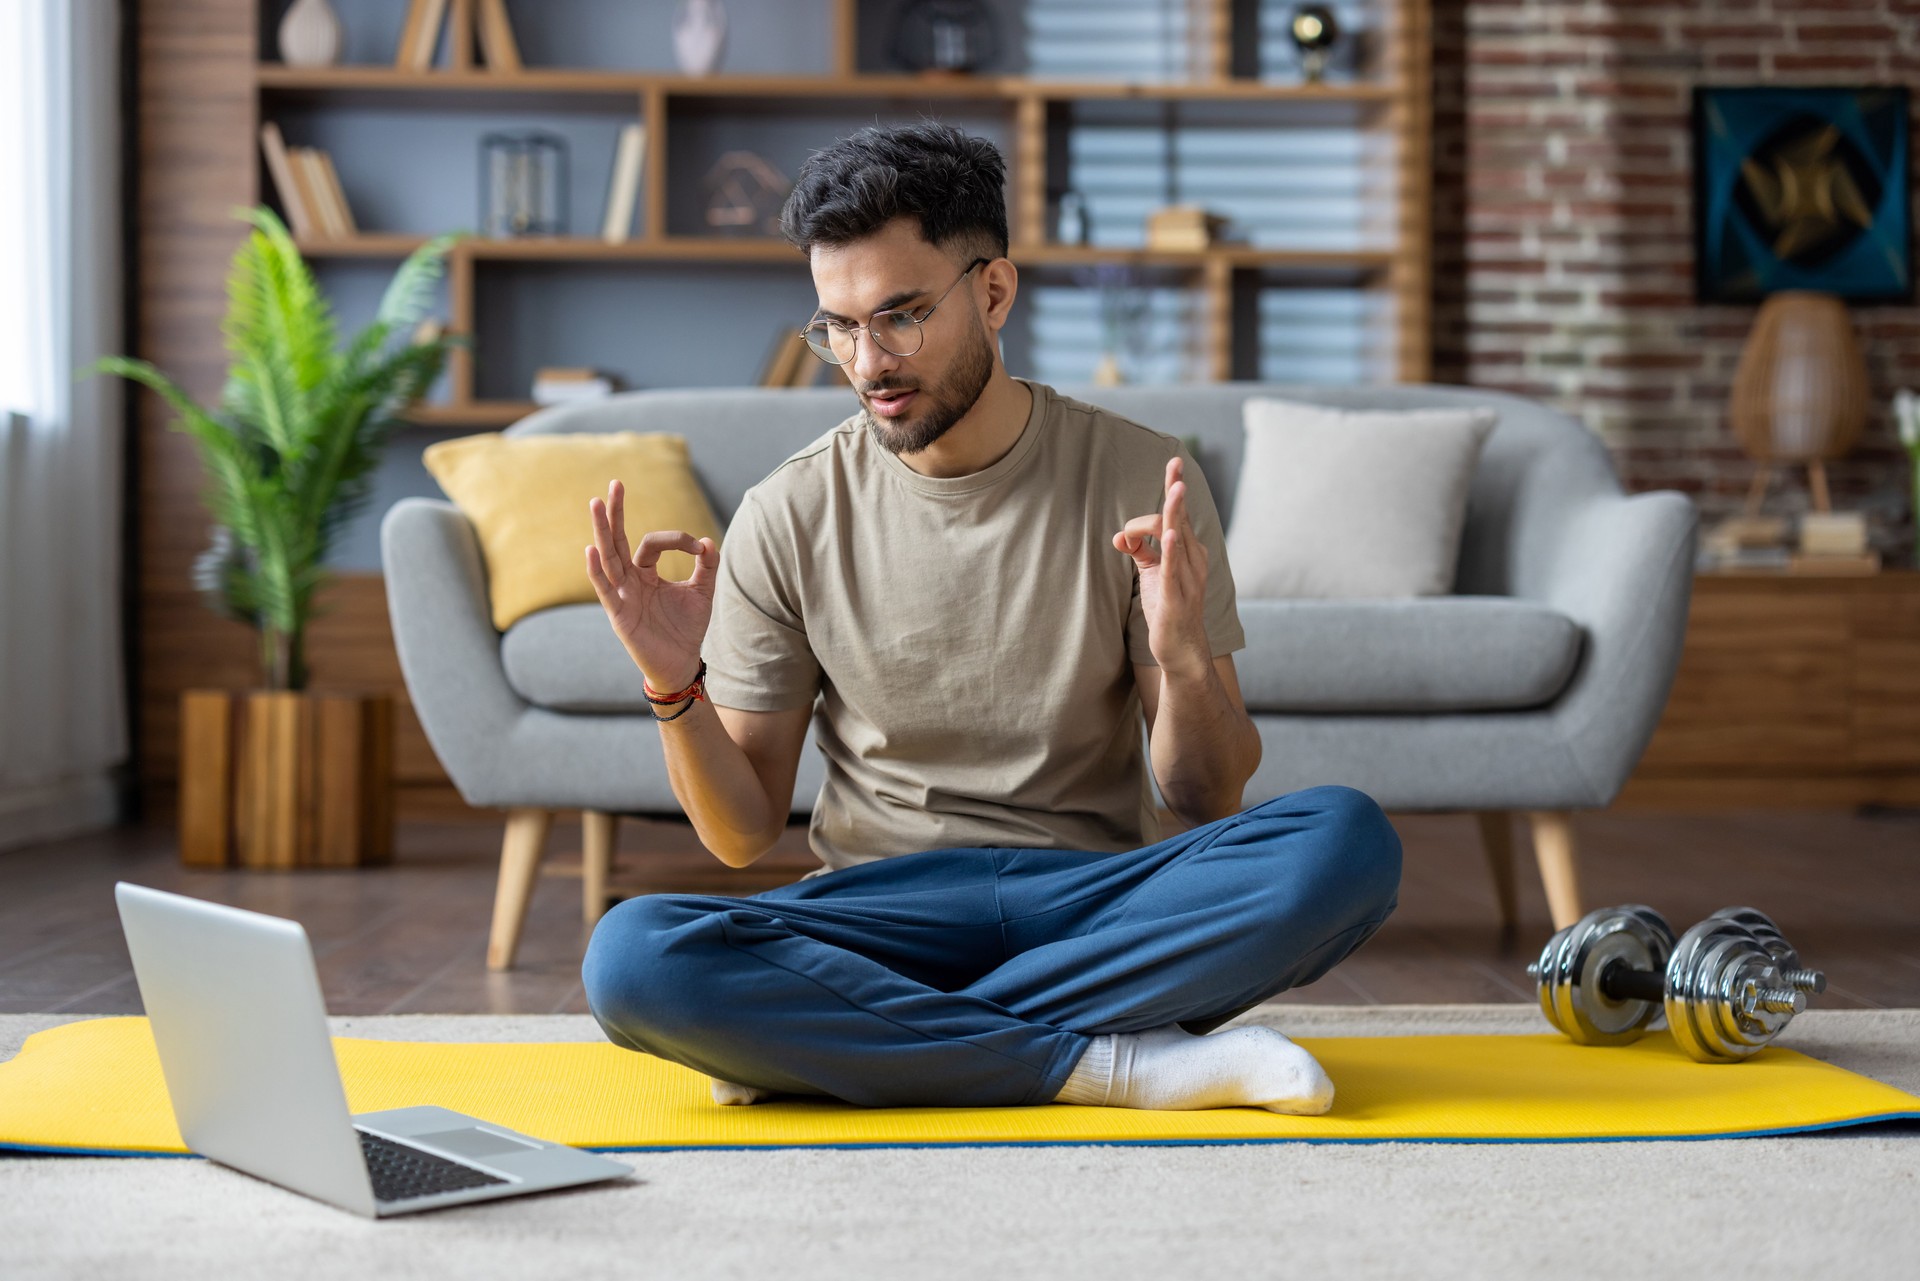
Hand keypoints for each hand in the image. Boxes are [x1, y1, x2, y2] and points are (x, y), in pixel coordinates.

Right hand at [585, 478, 716, 690]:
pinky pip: (605, 588)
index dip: (678, 539)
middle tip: (614, 484)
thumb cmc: (687, 628)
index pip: (652, 543)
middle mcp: (629, 579)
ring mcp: (621, 594)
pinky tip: (591, 549)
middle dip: (616, 513)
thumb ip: (707, 567)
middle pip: (618, 540)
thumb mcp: (702, 593)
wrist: (680, 663)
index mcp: (646, 572)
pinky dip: (596, 570)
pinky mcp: (618, 613)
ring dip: (602, 531)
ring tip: (596, 504)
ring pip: (608, 557)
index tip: (700, 548)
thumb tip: (709, 541)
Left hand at [1113, 456, 1210, 681]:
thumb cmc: (1169, 609)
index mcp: (1188, 551)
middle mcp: (1193, 560)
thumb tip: (1120, 536)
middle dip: (1176, 490)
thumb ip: (1139, 551)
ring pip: (1179, 538)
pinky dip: (1170, 551)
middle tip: (1175, 463)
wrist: (1183, 650)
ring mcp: (1187, 579)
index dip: (1172, 490)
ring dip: (1175, 513)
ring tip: (1176, 490)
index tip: (1173, 463)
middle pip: (1180, 518)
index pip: (1177, 514)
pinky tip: (1167, 536)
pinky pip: (1173, 571)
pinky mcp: (1175, 598)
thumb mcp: (1152, 575)